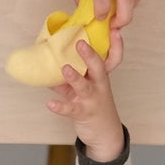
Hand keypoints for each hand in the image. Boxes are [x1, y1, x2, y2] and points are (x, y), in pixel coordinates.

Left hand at [46, 34, 124, 161]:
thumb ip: (69, 76)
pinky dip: (59, 107)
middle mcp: (98, 86)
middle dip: (89, 56)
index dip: (116, 45)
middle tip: (80, 44)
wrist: (105, 133)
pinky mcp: (82, 113)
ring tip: (65, 68)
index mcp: (100, 76)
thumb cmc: (93, 104)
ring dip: (74, 77)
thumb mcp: (84, 87)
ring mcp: (91, 100)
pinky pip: (70, 110)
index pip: (110, 59)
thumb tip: (48, 61)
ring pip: (84, 87)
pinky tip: (49, 103)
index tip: (115, 31)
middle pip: (98, 68)